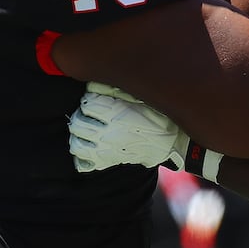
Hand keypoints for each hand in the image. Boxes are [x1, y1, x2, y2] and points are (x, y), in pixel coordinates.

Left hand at [68, 82, 186, 172]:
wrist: (171, 142)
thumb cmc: (157, 116)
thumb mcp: (139, 97)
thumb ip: (114, 89)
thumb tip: (92, 84)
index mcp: (115, 113)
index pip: (87, 104)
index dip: (89, 99)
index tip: (95, 99)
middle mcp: (108, 133)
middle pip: (77, 123)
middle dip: (80, 116)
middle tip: (88, 114)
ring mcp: (107, 150)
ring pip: (77, 144)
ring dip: (78, 135)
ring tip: (86, 130)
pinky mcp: (109, 162)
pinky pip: (84, 163)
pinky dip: (82, 156)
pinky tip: (88, 147)